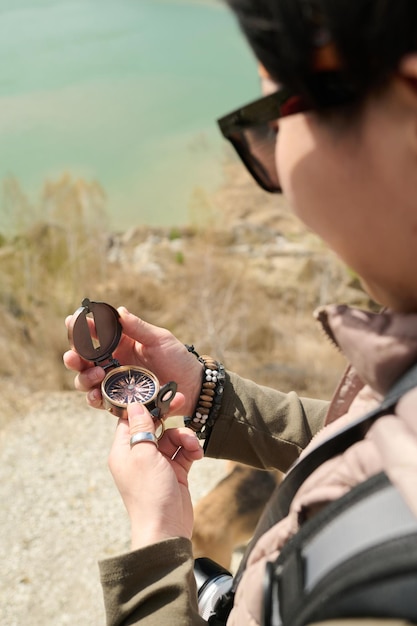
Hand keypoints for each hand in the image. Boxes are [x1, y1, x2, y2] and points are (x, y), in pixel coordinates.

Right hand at [63, 307, 202, 416]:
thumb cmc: (178, 359)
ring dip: (83, 377)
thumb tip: (118, 311)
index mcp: (120, 343)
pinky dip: (93, 398)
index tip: (72, 321)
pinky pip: (99, 401)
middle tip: (72, 356)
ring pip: (85, 380)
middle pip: (83, 359)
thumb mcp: (160, 339)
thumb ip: (138, 328)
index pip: (94, 334)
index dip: (80, 328)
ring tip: (94, 375)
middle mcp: (113, 362)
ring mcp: (114, 382)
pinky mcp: (119, 400)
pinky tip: (96, 396)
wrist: (193, 387)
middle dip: (73, 357)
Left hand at [110, 402, 203, 548]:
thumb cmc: (150, 494)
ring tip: (193, 447)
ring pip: (172, 436)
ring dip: (185, 437)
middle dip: (168, 414)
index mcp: (123, 450)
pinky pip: (183, 451)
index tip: (159, 390)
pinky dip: (191, 449)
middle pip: (153, 424)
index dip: (145, 403)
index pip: (130, 418)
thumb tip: (136, 404)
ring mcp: (157, 463)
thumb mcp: (144, 455)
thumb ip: (141, 428)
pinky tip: (197, 455)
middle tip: (182, 400)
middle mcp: (138, 455)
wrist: (166, 530)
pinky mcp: (174, 472)